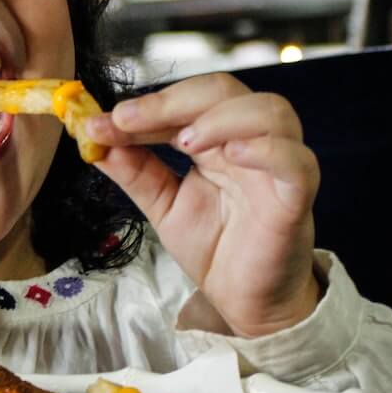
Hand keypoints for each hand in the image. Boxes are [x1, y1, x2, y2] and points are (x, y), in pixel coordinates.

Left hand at [84, 73, 320, 336]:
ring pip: (270, 112)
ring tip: (184, 140)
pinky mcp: (297, 197)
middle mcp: (250, 142)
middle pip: (223, 91)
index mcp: (216, 139)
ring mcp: (277, 166)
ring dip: (221, 117)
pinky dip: (268, 150)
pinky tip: (235, 155)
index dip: (143, 107)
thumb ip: (134, 171)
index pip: (184, 102)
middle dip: (171, 100)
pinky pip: (296, 161)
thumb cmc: (214, 247)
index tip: (99, 122)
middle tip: (128, 119)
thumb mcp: (161, 205)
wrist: (246, 301)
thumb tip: (94, 139)